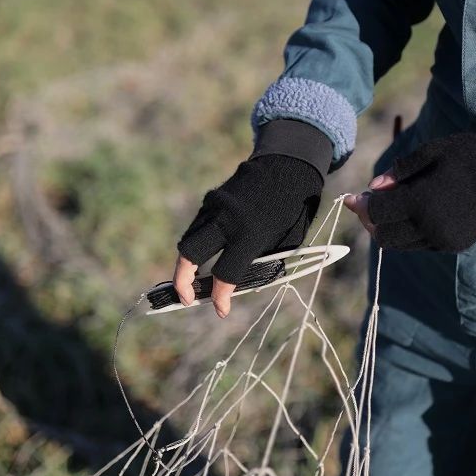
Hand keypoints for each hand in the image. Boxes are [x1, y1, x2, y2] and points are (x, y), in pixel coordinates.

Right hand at [174, 152, 322, 316]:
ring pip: (188, 240)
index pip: (225, 274)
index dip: (220, 297)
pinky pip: (197, 226)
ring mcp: (215, 206)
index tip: (221, 310)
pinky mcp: (211, 198)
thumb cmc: (293, 208)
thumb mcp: (285, 241)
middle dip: (182, 281)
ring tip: (190, 283)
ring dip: (185, 264)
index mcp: (250, 233)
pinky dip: (196, 244)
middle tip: (187, 299)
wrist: (289, 165)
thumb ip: (261, 262)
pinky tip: (202, 258)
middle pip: (189, 255)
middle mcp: (226, 219)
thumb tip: (238, 285)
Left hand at [345, 130, 475, 251]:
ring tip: (389, 207)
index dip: (359, 206)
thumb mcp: (430, 152)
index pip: (376, 213)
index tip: (351, 197)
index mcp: (423, 201)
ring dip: (388, 229)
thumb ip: (398, 172)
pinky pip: (420, 245)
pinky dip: (408, 233)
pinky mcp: (454, 245)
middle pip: (384, 236)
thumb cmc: (468, 153)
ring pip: (401, 244)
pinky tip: (412, 213)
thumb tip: (373, 189)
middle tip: (368, 203)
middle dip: (370, 221)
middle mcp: (432, 227)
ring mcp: (444, 240)